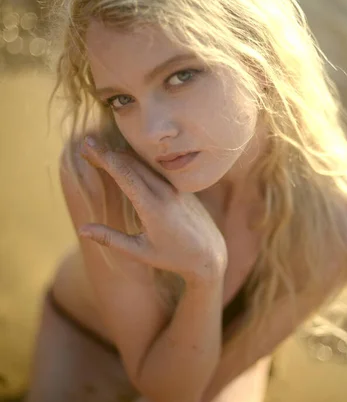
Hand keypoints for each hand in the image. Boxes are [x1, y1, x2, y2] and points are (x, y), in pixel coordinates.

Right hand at [79, 137, 227, 281]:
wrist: (210, 255)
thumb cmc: (173, 257)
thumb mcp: (139, 252)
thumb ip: (110, 239)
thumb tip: (82, 229)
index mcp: (153, 208)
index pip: (125, 174)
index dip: (105, 157)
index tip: (87, 144)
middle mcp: (165, 193)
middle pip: (131, 163)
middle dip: (107, 152)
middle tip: (86, 145)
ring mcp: (175, 188)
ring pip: (144, 165)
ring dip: (121, 156)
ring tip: (99, 151)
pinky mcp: (180, 188)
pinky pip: (155, 170)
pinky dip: (136, 163)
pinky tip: (123, 160)